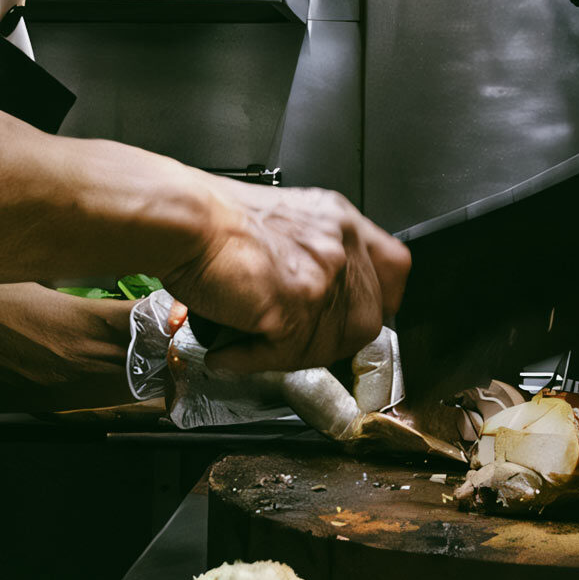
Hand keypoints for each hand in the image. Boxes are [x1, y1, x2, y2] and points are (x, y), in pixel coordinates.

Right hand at [162, 179, 409, 372]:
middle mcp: (339, 245)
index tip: (361, 315)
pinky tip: (231, 354)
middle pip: (368, 317)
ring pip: (329, 344)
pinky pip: (287, 355)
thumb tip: (313, 300)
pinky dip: (254, 361)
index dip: (381, 299)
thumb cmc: (212, 218)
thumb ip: (309, 255)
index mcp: (339, 221)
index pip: (394, 267)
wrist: (184, 219)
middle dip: (334, 342)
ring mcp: (323, 276)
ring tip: (253, 349)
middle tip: (294, 346)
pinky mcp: (297, 306)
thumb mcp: (283, 220)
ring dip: (290, 357)